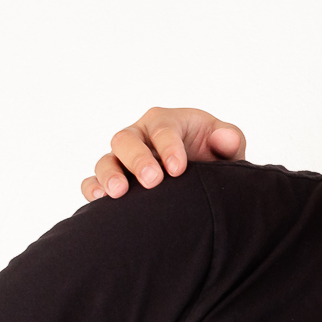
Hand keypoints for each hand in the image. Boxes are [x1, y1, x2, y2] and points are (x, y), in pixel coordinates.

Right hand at [80, 108, 244, 201]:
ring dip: (110, 175)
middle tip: (152, 181)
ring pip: (106, 160)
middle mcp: (139, 136)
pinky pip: (92, 180)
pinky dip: (92, 187)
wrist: (203, 181)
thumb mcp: (227, 146)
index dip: (168, 147)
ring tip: (119, 192)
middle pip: (127, 140)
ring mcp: (122, 159)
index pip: (162, 129)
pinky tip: (99, 199)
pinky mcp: (112, 179)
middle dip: (138, 159)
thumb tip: (226, 138)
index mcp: (166, 122)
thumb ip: (229, 139)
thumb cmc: (213, 156)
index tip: (178, 169)